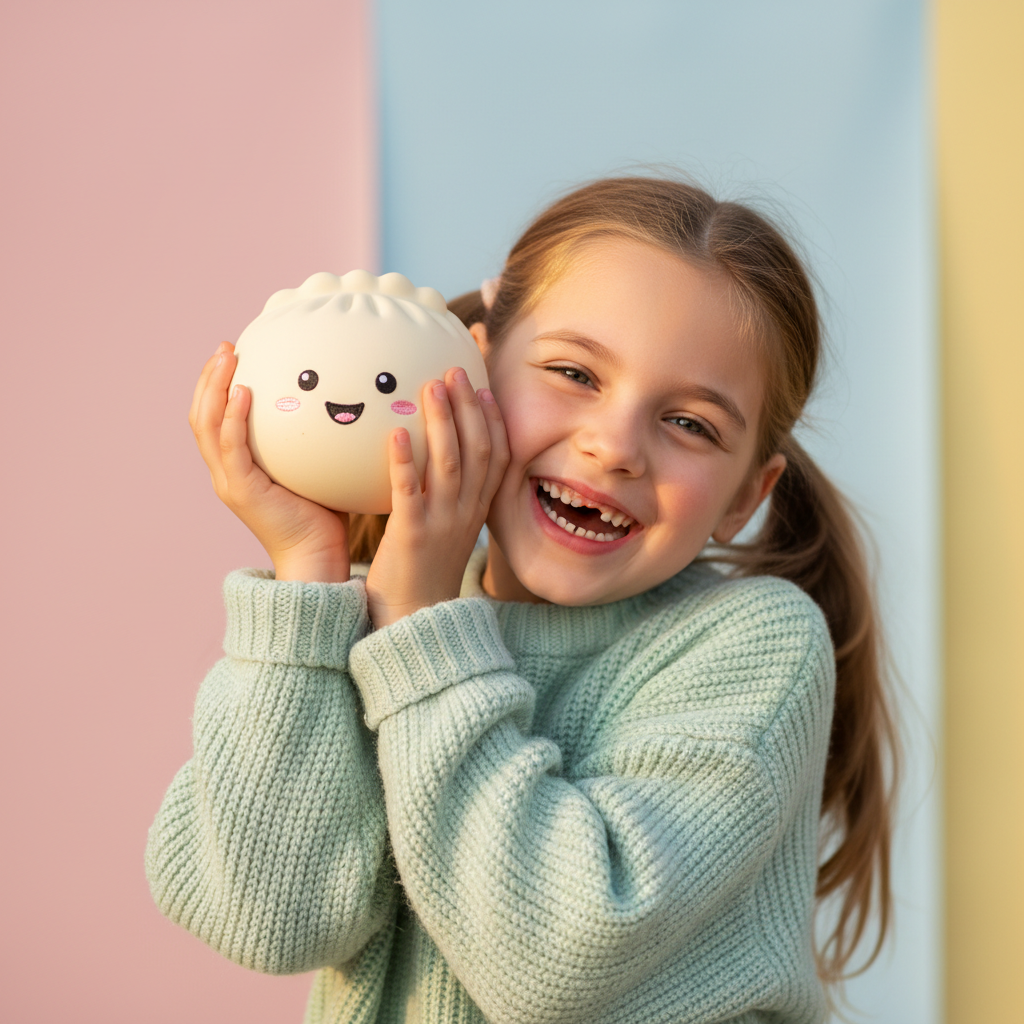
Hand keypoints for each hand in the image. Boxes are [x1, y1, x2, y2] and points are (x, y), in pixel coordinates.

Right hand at [190, 341, 350, 582]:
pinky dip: (233, 417)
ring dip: (214, 388)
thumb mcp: (315, 469)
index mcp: (238, 469)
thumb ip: (313, 442)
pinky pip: (232, 446)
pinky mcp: (242, 491)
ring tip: (228, 358)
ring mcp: (230, 482)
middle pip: (200, 416)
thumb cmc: (324, 516)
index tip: (232, 354)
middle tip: (226, 347)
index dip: (216, 386)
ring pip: (206, 426)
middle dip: (208, 378)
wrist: (317, 558)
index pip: (214, 420)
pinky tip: (245, 392)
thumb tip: (338, 403)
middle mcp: (226, 473)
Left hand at [365, 367, 508, 627]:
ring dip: (443, 422)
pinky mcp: (411, 536)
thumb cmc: (423, 571)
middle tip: (455, 371)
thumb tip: (428, 457)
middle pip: (478, 451)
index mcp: (477, 510)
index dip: (494, 422)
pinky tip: (397, 434)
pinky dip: (406, 461)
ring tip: (431, 387)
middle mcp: (466, 513)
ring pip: (450, 464)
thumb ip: (444, 495)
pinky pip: (410, 493)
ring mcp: (442, 524)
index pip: (497, 459)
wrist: (414, 619)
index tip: (485, 390)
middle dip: (469, 408)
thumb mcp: (446, 529)